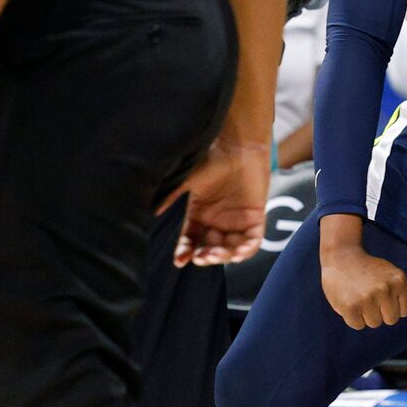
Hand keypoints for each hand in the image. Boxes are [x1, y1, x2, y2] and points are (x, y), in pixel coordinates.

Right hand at [172, 135, 270, 264]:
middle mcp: (217, 221)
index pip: (190, 240)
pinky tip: (239, 253)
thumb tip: (151, 211)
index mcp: (199, 215)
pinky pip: (253, 241)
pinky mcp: (256, 218)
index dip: (184, 252)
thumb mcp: (187, 179)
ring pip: (230, 249)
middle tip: (202, 256)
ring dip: (224, 256)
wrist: (239, 145)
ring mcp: (237, 221)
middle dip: (205, 257)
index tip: (179, 261)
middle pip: (209, 248)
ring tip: (217, 254)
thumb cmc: (212, 159)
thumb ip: (170, 195)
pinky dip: (247, 251)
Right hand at [319, 213, 406, 328]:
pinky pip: (358, 325)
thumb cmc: (367, 270)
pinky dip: (353, 318)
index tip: (383, 297)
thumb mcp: (390, 275)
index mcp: (399, 281)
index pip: (404, 311)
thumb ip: (399, 294)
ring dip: (366, 315)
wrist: (341, 257)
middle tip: (370, 299)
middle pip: (391, 320)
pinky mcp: (351, 307)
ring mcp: (368, 298)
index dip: (392, 307)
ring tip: (359, 298)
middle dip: (381, 313)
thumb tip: (399, 315)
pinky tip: (349, 303)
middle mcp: (385, 289)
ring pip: (375, 323)